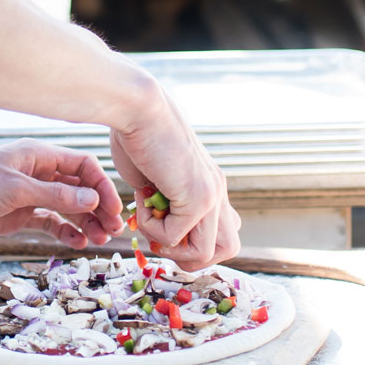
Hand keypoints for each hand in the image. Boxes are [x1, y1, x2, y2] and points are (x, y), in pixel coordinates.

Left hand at [0, 141, 125, 246]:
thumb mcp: (16, 189)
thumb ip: (55, 194)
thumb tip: (92, 199)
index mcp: (38, 155)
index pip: (83, 165)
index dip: (102, 186)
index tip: (113, 209)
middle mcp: (38, 173)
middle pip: (80, 187)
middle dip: (99, 207)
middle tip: (113, 230)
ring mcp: (30, 194)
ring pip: (69, 207)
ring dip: (86, 222)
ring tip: (99, 241)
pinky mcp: (20, 215)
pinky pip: (51, 222)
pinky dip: (66, 232)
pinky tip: (77, 243)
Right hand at [110, 88, 240, 269]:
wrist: (138, 109)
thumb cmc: (137, 135)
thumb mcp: (155, 176)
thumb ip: (164, 201)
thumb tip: (157, 223)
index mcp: (211, 185)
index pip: (225, 231)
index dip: (194, 240)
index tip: (162, 225)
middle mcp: (218, 191)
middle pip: (228, 249)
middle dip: (190, 255)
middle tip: (161, 235)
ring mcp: (211, 195)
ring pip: (206, 253)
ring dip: (170, 246)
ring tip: (150, 218)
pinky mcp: (198, 197)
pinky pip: (173, 237)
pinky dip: (150, 227)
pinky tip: (142, 197)